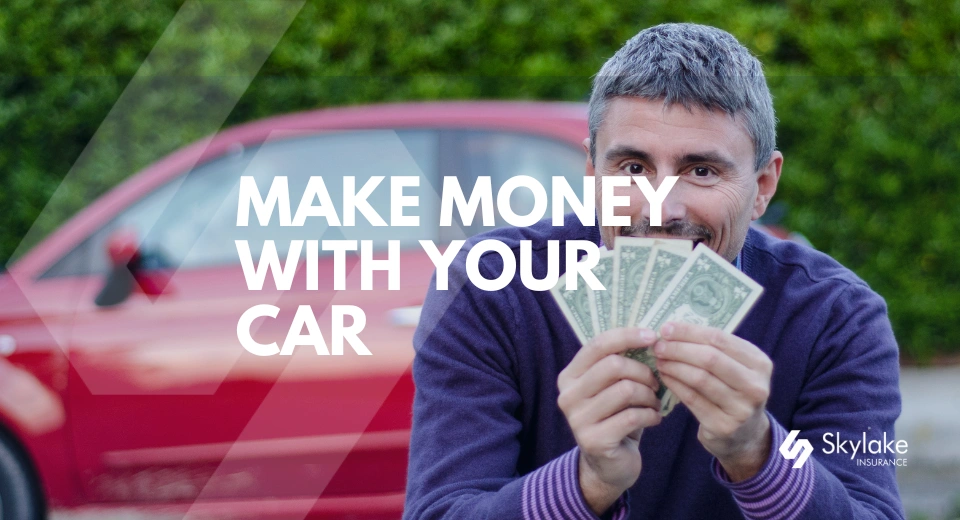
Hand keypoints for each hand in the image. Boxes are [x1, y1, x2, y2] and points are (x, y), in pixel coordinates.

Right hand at [557, 327, 662, 514]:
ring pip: (626, 390)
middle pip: (614, 366)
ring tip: (654, 403)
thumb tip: (649, 336)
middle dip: (643, 372)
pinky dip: (651, 415)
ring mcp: (577, 419)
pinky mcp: (593, 440)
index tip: (652, 337)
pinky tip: (654, 419)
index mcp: (569, 376)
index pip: (598, 345)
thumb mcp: (611, 387)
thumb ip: (619, 363)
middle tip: (656, 383)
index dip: (627, 336)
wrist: (608, 464)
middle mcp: (567, 395)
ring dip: (650, 396)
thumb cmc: (615, 416)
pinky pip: (633, 416)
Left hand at [654, 322, 772, 481]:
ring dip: (674, 366)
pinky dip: (674, 384)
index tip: (666, 328)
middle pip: (710, 358)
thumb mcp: (735, 368)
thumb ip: (713, 349)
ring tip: (659, 360)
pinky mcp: (724, 426)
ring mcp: (741, 408)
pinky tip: (664, 376)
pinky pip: (692, 399)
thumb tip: (673, 330)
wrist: (745, 435)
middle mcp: (755, 386)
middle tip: (658, 346)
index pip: (720, 339)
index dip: (690, 332)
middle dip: (679, 349)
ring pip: (699, 378)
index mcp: (759, 363)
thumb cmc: (733, 391)